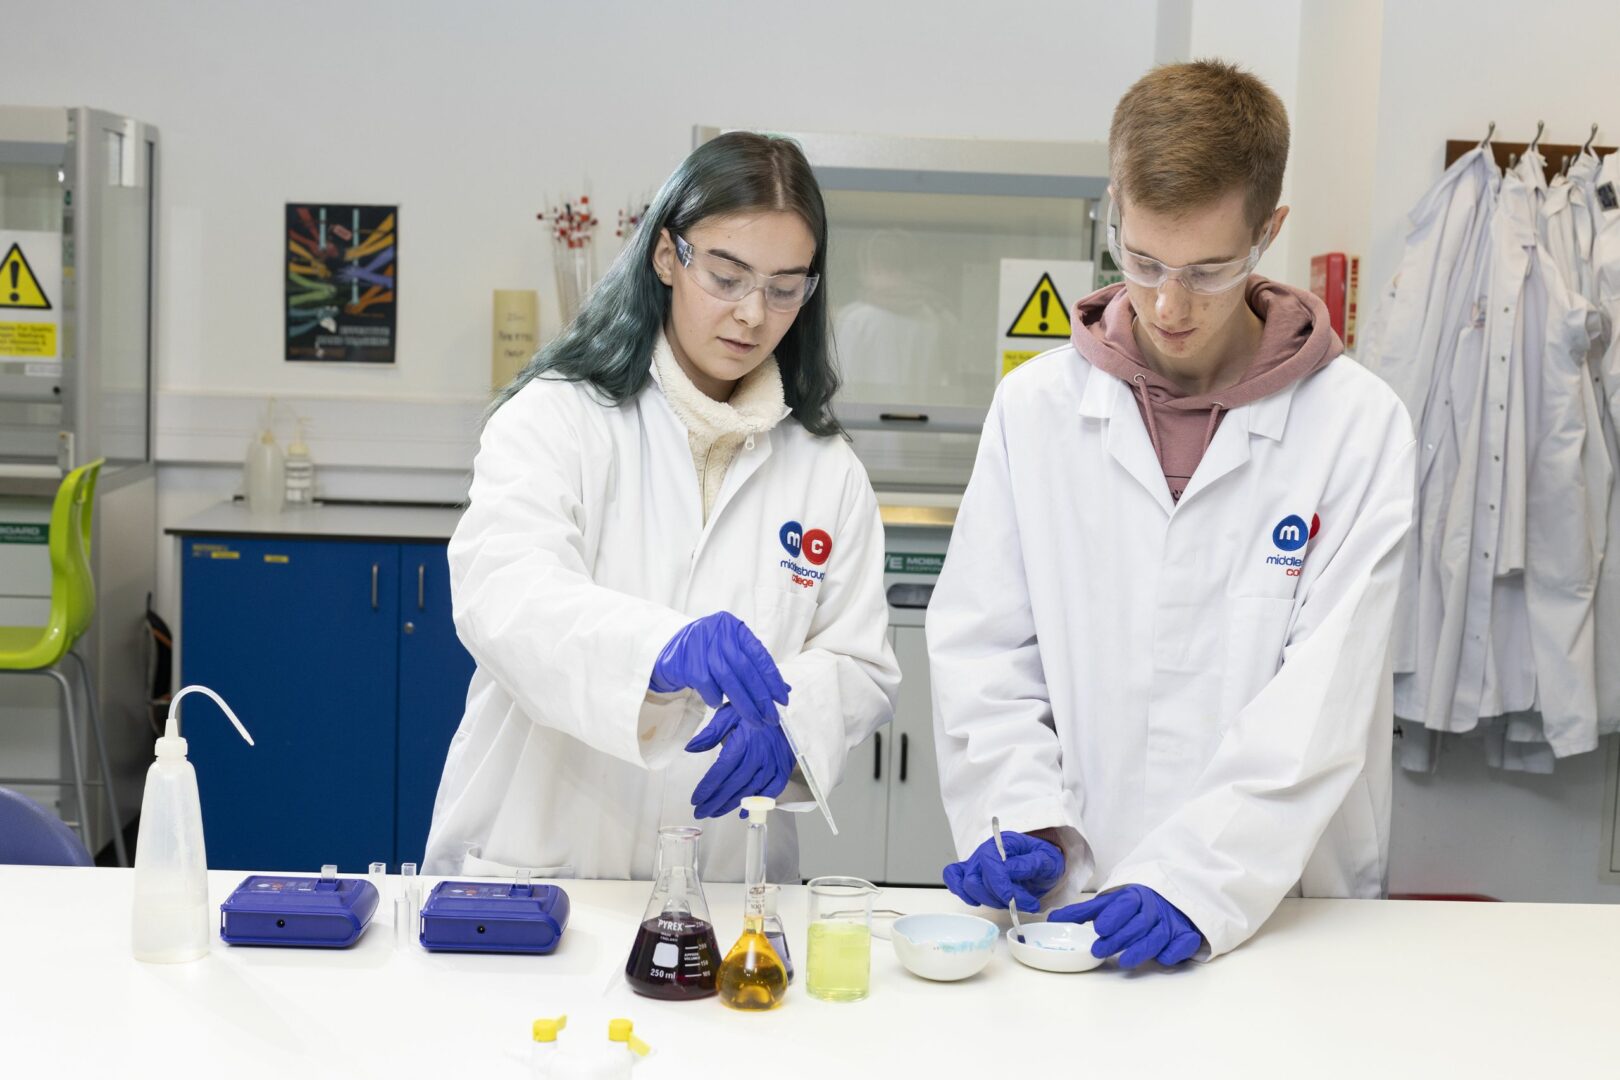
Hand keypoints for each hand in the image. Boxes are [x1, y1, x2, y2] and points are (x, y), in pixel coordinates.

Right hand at [649, 612, 790, 724]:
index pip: (759, 655)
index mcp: (734, 628)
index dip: (772, 679)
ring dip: (744, 704)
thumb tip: (784, 689)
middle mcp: (719, 633)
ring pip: (729, 680)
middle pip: (746, 670)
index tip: (782, 699)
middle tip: (771, 717)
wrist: (670, 651)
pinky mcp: (688, 663)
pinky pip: (708, 687)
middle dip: (761, 697)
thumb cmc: (706, 653)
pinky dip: (716, 699)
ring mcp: (702, 647)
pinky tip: (718, 705)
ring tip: (754, 720)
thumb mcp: (731, 653)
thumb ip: (754, 667)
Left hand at [685, 704, 794, 818]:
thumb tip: (690, 749)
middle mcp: (758, 756)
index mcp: (743, 742)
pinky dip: (757, 803)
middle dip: (715, 801)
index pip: (721, 770)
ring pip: (749, 790)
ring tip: (715, 812)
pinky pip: (770, 791)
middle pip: (733, 784)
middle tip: (700, 812)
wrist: (783, 708)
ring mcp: (773, 764)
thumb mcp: (729, 713)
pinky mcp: (783, 769)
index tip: (696, 799)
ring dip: (731, 804)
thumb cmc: (753, 709)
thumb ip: (710, 733)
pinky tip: (743, 812)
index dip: (708, 787)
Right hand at [942, 831, 1064, 912]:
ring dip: (988, 900)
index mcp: (1004, 842)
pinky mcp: (972, 872)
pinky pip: (952, 876)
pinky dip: (960, 891)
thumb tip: (1009, 870)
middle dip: (997, 897)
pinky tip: (977, 901)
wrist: (1041, 862)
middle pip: (975, 878)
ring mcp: (976, 861)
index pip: (990, 862)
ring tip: (1010, 902)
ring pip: (967, 885)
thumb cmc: (1043, 860)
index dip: (1000, 886)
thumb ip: (1029, 864)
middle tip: (1021, 903)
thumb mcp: (1047, 860)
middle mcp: (986, 850)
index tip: (1017, 901)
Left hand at [1049, 884, 1201, 968]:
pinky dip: (1173, 952)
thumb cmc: (1132, 907)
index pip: (1125, 903)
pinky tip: (1161, 959)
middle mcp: (1154, 908)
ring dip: (1141, 949)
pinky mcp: (1186, 936)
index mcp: (1135, 896)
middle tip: (1099, 950)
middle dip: (1120, 938)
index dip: (1114, 915)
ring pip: (1158, 936)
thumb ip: (1082, 912)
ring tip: (1123, 961)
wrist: (1169, 901)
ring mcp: (1172, 922)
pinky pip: (1182, 944)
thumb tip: (1052, 919)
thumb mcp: (1108, 904)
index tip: (1100, 928)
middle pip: (1138, 923)